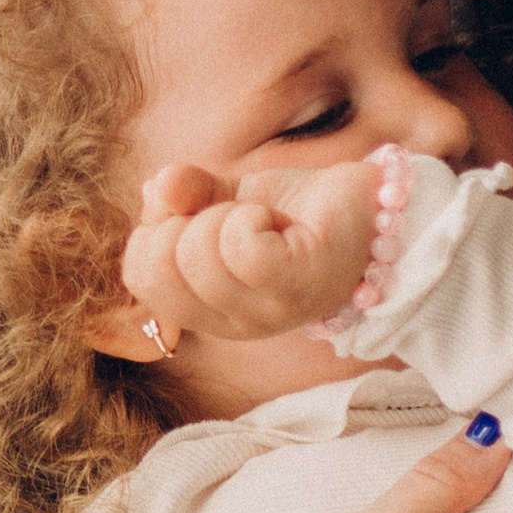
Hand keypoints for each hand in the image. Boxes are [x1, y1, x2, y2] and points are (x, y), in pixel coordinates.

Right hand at [121, 158, 382, 340]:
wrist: (374, 205)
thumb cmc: (299, 210)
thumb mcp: (226, 198)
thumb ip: (184, 195)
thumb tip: (156, 189)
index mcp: (209, 309)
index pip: (138, 276)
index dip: (154, 229)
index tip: (197, 215)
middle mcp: (235, 322)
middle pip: (158, 267)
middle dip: (183, 220)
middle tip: (232, 217)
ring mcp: (269, 309)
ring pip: (198, 253)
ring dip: (225, 213)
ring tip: (263, 219)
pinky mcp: (302, 281)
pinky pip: (242, 248)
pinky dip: (251, 214)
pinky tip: (278, 220)